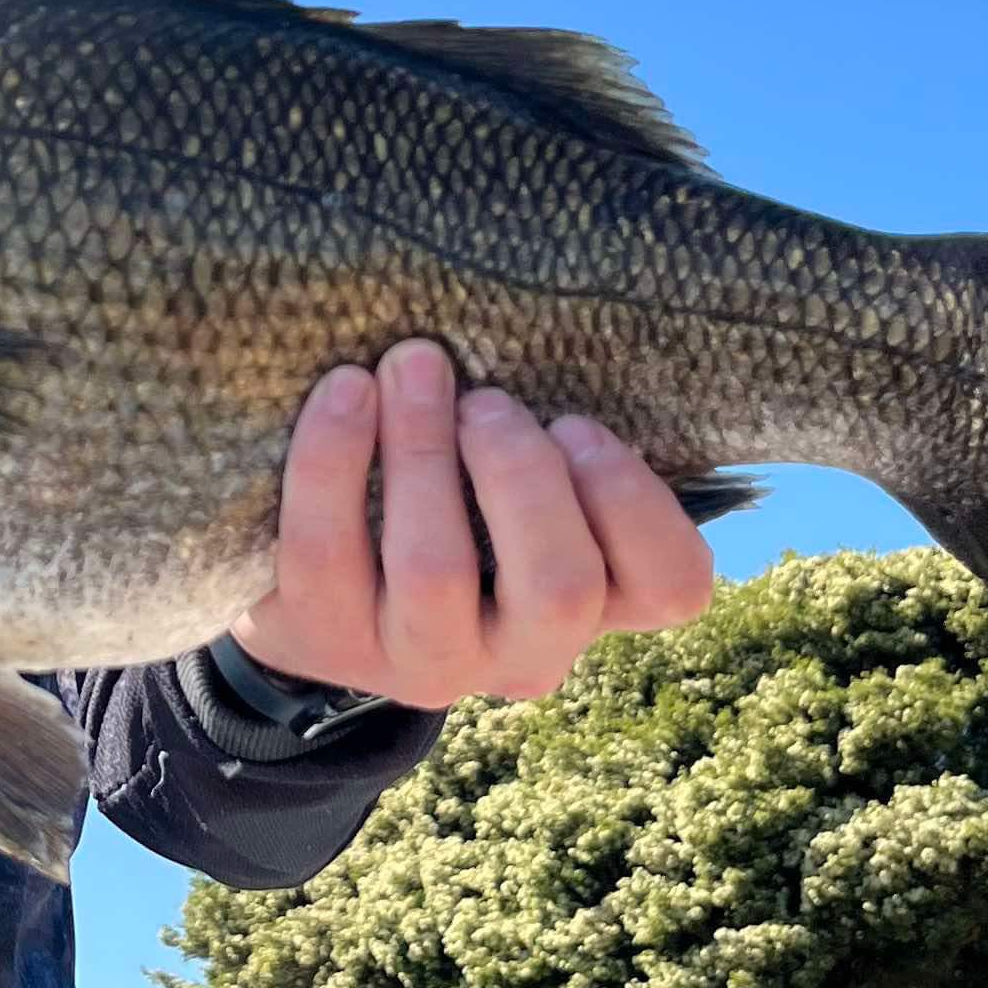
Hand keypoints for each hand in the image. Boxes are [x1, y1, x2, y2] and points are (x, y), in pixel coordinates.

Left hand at [230, 340, 715, 711]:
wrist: (317, 587)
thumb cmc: (453, 498)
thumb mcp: (521, 480)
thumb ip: (555, 439)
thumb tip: (556, 326)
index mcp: (594, 604)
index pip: (671, 586)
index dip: (635, 502)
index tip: (575, 421)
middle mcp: (520, 654)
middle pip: (560, 588)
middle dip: (523, 473)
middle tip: (485, 400)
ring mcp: (421, 660)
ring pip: (437, 572)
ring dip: (424, 451)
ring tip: (413, 366)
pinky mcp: (326, 639)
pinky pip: (325, 551)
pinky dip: (333, 458)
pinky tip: (345, 389)